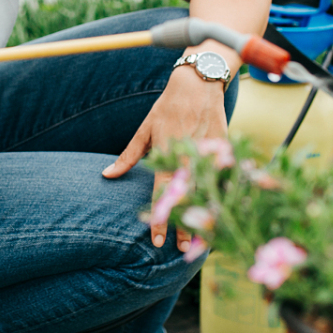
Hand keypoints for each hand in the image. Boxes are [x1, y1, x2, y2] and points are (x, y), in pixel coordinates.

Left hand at [102, 53, 232, 247]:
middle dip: (186, 225)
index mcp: (168, 154)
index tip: (157, 241)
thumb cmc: (167, 107)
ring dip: (207, 215)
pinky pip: (226, 176)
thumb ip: (129, 156)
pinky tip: (225, 212)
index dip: (159, 219)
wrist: (198, 83)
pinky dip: (225, 194)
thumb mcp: (145, 130)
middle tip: (184, 249)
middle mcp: (189, 157)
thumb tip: (106, 175)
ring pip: (208, 191)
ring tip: (207, 238)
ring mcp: (210, 153)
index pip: (161, 194)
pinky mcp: (225, 148)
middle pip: (187, 199)